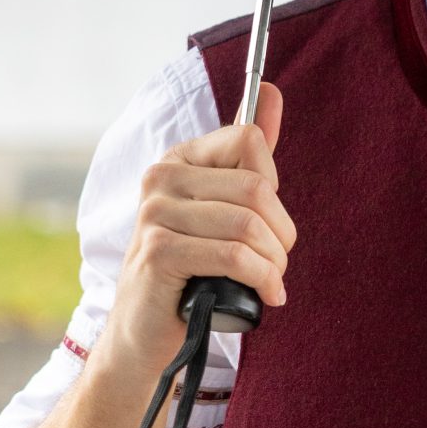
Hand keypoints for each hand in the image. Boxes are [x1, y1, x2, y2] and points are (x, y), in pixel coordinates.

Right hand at [108, 83, 293, 374]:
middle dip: (280, 232)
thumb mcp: (220, 210)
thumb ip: (246, 155)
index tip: (267, 220)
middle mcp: (160, 178)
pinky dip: (261, 278)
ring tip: (271, 281)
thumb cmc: (191, 272)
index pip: (249, 139)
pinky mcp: (157, 253)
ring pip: (247, 223)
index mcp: (178, 160)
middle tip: (277, 261)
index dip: (272, 185)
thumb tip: (270, 91)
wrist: (146, 336)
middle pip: (255, 186)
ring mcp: (154, 214)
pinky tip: (266, 294)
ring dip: (273, 261)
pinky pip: (233, 255)